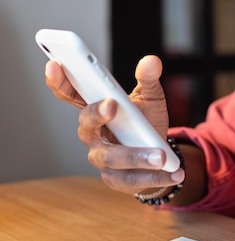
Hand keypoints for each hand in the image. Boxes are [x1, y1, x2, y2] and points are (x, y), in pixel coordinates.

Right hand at [45, 55, 183, 193]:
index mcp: (96, 108)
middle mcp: (93, 134)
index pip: (71, 94)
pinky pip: (131, 179)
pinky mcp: (115, 179)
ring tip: (160, 155)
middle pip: (86, 124)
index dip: (59, 80)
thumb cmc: (145, 122)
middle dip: (96, 113)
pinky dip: (154, 177)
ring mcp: (102, 157)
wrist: (160, 154)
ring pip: (110, 157)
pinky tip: (174, 173)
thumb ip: (148, 79)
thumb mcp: (150, 97)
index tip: (55, 64)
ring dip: (136, 155)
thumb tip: (151, 61)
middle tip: (111, 104)